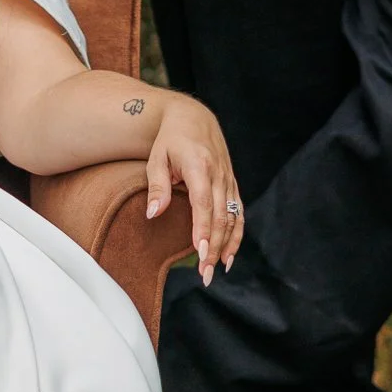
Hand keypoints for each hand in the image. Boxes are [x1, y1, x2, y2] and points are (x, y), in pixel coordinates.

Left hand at [144, 93, 243, 285]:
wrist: (192, 117)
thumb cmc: (170, 139)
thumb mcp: (157, 158)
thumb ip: (157, 187)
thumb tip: (152, 214)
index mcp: (199, 166)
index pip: (203, 203)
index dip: (203, 229)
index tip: (200, 253)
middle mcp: (219, 174)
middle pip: (220, 216)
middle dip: (215, 247)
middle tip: (206, 273)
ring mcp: (228, 179)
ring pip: (232, 217)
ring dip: (227, 245)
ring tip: (218, 269)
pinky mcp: (232, 183)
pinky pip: (238, 212)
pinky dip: (237, 234)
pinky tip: (230, 254)